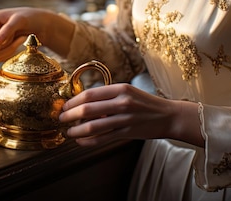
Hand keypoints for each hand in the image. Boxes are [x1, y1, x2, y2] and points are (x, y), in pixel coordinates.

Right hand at [0, 7, 74, 60]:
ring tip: (21, 38)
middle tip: (12, 42)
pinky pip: (3, 56)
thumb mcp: (20, 20)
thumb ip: (8, 29)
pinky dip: (12, 52)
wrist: (44, 24)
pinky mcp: (5, 47)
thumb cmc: (31, 17)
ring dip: (8, 50)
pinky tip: (21, 41)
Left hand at [59, 83, 203, 146]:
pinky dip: (88, 141)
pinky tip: (80, 141)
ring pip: (93, 126)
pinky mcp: (128, 133)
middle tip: (61, 118)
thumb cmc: (145, 104)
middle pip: (87, 109)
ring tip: (68, 131)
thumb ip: (108, 96)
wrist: (169, 116)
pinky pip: (103, 138)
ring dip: (76, 130)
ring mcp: (125, 118)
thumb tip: (83, 103)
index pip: (90, 94)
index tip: (64, 106)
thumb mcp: (128, 92)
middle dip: (69, 114)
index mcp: (120, 88)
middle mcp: (122, 102)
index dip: (73, 101)